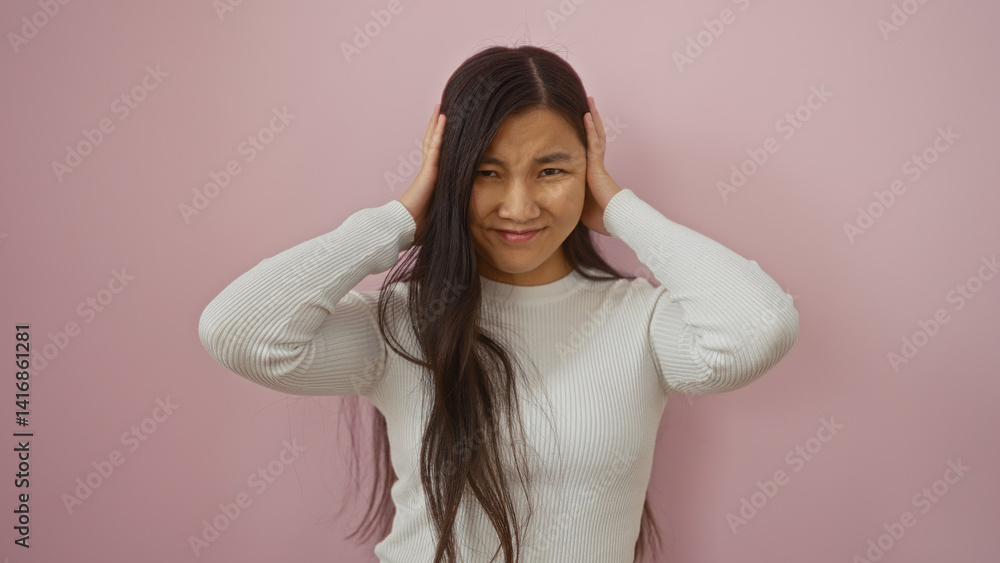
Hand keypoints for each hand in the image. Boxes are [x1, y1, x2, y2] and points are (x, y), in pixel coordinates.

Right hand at [398, 103, 445, 243]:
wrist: (406, 227)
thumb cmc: (420, 226)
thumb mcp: (440, 214)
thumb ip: (447, 208)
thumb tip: (460, 216)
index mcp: (430, 181)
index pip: (435, 157)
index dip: (439, 142)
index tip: (444, 131)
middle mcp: (428, 171)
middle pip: (432, 143)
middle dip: (436, 128)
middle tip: (440, 111)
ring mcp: (428, 169)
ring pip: (433, 140)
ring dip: (437, 123)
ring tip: (441, 107)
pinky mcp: (429, 170)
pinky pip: (436, 146)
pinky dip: (439, 131)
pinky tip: (443, 117)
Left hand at [580, 96, 622, 236]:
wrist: (615, 220)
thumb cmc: (601, 217)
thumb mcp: (579, 204)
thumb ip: (569, 196)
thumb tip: (553, 199)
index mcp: (592, 173)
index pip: (588, 148)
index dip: (585, 134)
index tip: (580, 121)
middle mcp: (596, 164)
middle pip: (594, 137)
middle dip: (590, 121)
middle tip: (586, 103)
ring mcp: (598, 164)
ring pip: (595, 135)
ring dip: (592, 117)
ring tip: (588, 100)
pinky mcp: (598, 166)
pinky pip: (594, 143)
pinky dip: (590, 128)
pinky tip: (586, 114)